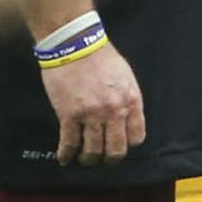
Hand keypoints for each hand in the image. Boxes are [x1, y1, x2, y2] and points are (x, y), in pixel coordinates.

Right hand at [42, 41, 146, 165]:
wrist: (75, 42)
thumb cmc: (100, 56)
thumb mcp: (125, 76)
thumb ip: (127, 98)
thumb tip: (126, 117)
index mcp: (131, 100)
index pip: (136, 137)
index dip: (127, 144)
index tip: (119, 144)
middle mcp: (114, 111)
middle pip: (115, 150)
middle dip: (109, 159)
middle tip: (102, 158)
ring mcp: (91, 115)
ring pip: (92, 151)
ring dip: (88, 159)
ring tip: (83, 159)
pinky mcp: (69, 115)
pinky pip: (69, 143)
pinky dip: (66, 154)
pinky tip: (64, 158)